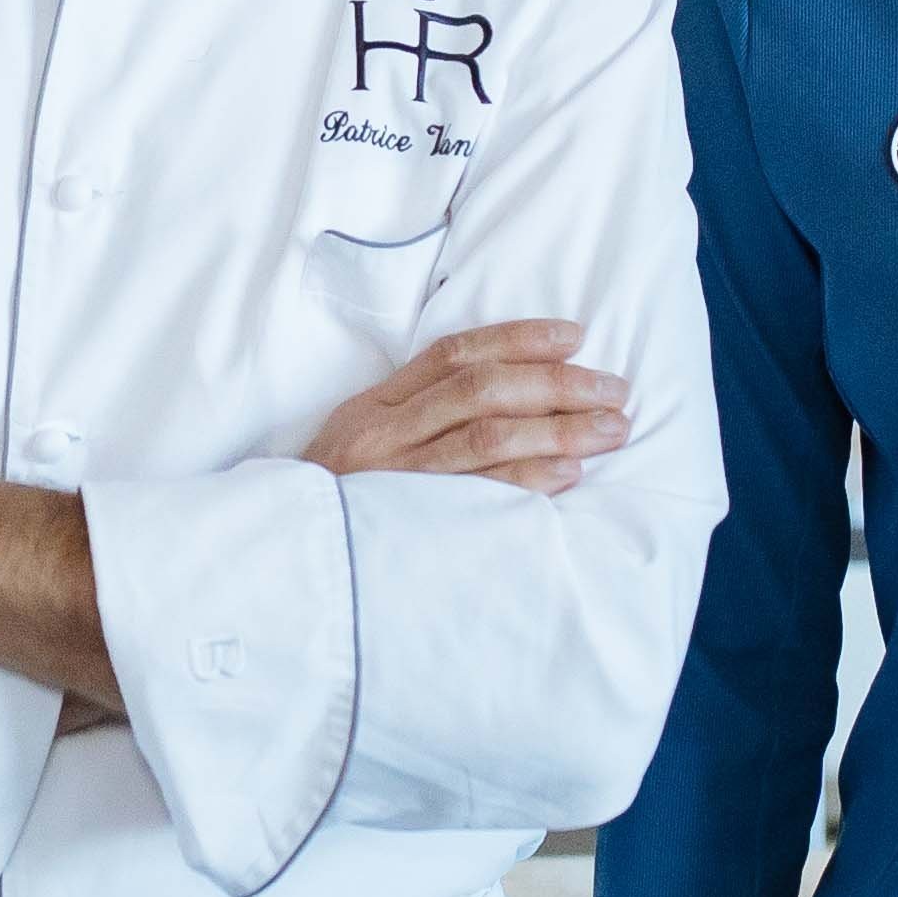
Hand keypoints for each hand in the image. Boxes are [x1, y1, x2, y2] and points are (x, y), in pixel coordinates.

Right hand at [306, 321, 629, 493]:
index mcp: (376, 406)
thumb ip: (415, 413)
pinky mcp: (410, 523)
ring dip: (559, 428)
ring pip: (487, 436)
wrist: (284, 561)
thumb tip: (505, 388)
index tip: (575, 336)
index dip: (518, 338)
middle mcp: (386, 434)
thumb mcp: (360, 442)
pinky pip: (479, 493)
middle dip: (556, 383)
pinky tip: (570, 474)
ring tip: (610, 428)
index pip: (454, 354)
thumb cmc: (335, 502)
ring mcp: (397, 479)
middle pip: (482, 389)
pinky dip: (528, 479)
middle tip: (613, 389)